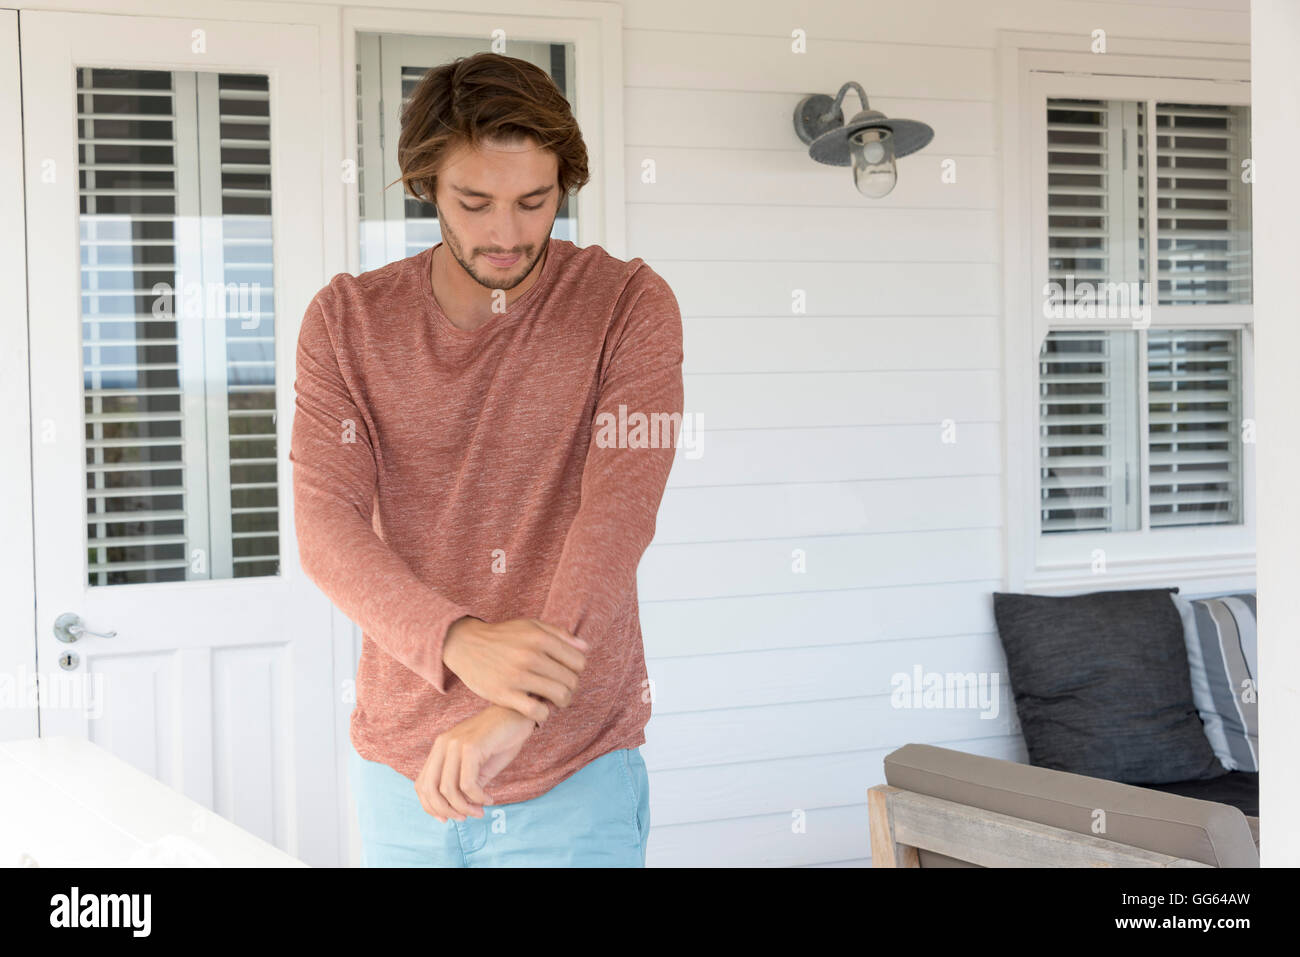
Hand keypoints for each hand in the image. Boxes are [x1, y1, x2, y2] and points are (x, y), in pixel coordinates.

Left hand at [415, 704, 535, 821]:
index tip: (447, 819)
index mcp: (440, 748)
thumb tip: (459, 809)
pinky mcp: (471, 747)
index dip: (430, 806)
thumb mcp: (478, 766)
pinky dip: (477, 797)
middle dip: (445, 810)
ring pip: (448, 789)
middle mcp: (443, 744)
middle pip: (430, 789)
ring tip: (479, 811)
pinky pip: (467, 783)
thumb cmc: (500, 740)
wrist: (519, 716)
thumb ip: (465, 784)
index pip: (422, 784)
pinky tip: (488, 798)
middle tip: (464, 818)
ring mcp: (455, 744)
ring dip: (464, 807)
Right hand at [442, 617, 588, 722]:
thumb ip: (560, 635)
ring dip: (560, 702)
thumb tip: (585, 649)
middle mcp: (530, 655)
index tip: (564, 673)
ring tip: (551, 699)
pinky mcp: (503, 694)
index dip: (576, 670)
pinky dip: (543, 714)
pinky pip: (537, 712)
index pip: (579, 662)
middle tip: (558, 688)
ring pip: (560, 697)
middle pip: (571, 681)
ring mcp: (517, 676)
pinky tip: (537, 708)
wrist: (465, 644)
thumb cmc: (502, 636)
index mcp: (540, 637)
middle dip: (569, 687)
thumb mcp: (530, 626)